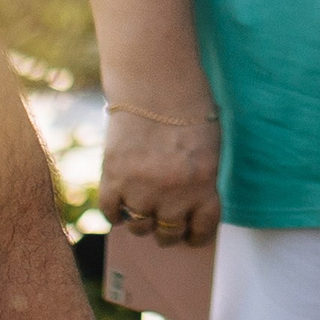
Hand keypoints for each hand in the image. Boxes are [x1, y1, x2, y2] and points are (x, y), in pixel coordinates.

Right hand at [99, 106, 221, 247]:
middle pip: (168, 233)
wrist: (156, 83)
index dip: (195, 236)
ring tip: (140, 210)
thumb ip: (199, 182)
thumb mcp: (208, 149)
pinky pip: (111, 211)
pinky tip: (119, 204)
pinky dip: (114, 212)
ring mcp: (142, 188)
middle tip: (163, 226)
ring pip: (139, 226)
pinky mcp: (114, 176)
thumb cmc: (188, 110)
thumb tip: (183, 214)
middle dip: (167, 232)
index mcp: (204, 185)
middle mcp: (174, 193)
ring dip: (140, 222)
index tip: (190, 237)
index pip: (201, 228)